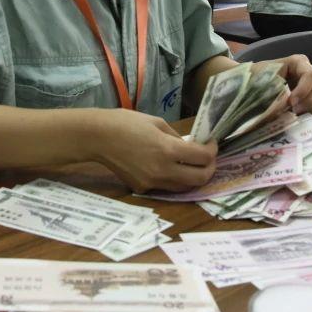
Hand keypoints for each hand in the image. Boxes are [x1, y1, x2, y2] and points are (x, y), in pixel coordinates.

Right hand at [90, 110, 216, 192]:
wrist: (98, 138)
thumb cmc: (126, 123)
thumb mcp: (156, 123)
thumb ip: (176, 137)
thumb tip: (190, 147)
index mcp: (168, 150)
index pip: (203, 158)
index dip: (212, 150)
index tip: (211, 143)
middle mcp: (163, 171)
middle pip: (199, 179)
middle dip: (209, 168)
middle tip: (208, 158)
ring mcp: (152, 183)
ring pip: (184, 187)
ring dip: (193, 177)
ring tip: (192, 164)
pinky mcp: (142, 188)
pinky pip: (165, 187)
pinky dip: (172, 179)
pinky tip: (169, 167)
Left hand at [262, 54, 311, 114]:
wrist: (251, 82)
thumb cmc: (258, 75)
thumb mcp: (263, 78)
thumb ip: (273, 89)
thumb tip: (282, 106)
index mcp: (299, 63)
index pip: (310, 75)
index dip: (303, 90)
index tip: (291, 103)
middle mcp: (310, 73)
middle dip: (311, 101)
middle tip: (295, 111)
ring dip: (308, 109)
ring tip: (292, 114)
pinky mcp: (310, 99)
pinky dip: (307, 114)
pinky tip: (294, 116)